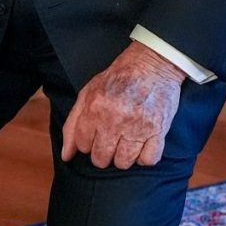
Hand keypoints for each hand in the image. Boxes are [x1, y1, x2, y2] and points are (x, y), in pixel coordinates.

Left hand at [60, 41, 185, 169]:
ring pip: (123, 163)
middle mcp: (115, 119)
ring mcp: (138, 126)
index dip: (87, 141)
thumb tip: (66, 155)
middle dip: (103, 151)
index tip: (96, 133)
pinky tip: (142, 143)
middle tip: (111, 137)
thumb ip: (73, 123)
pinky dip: (145, 156)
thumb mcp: (90, 91)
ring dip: (123, 155)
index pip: (82, 145)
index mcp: (96, 107)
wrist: (154, 61)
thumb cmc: (120, 76)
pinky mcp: (158, 129)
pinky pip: (148, 160)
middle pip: (101, 159)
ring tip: (127, 140)